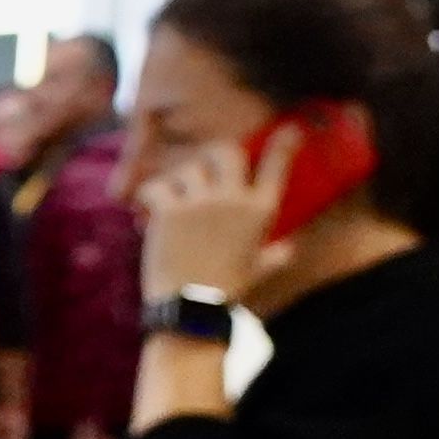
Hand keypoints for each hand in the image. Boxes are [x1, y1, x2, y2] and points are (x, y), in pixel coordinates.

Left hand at [136, 125, 285, 307]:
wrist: (190, 308)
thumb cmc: (225, 290)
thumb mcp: (257, 270)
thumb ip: (276, 256)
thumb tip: (291, 249)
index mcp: (260, 211)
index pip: (277, 168)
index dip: (284, 146)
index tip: (291, 129)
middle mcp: (234, 200)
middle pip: (226, 152)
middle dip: (213, 155)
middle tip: (203, 167)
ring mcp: (201, 203)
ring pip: (189, 168)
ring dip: (179, 181)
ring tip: (173, 201)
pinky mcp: (170, 211)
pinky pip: (157, 186)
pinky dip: (149, 195)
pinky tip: (148, 209)